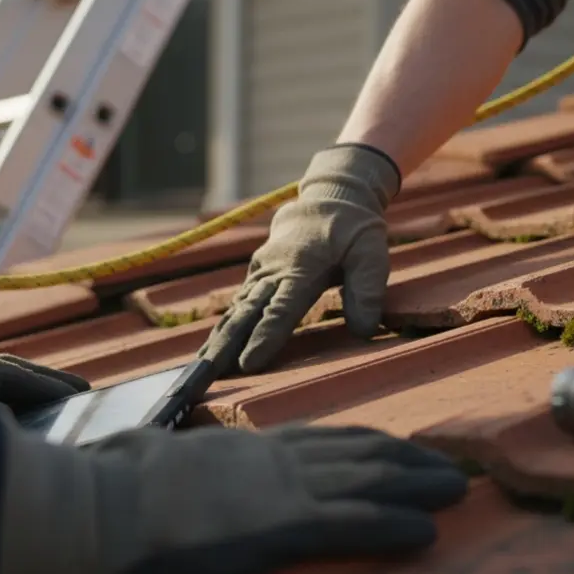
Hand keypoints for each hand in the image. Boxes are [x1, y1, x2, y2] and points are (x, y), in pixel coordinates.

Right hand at [0, 421, 468, 573]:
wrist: (91, 507)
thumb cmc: (105, 488)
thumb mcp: (149, 461)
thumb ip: (174, 460)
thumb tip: (160, 458)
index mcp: (242, 446)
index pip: (318, 439)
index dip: (366, 444)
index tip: (398, 448)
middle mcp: (270, 458)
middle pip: (356, 452)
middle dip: (408, 460)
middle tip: (449, 465)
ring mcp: (277, 489)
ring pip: (366, 480)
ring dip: (417, 486)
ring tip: (458, 490)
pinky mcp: (277, 525)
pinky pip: (350, 524)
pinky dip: (393, 525)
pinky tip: (425, 532)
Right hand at [199, 144, 400, 372]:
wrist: (328, 199)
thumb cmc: (353, 230)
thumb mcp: (372, 253)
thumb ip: (367, 290)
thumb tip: (362, 331)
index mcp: (302, 267)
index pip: (281, 308)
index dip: (264, 336)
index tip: (249, 363)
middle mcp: (274, 271)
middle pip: (247, 313)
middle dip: (226, 345)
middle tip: (207, 374)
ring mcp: (262, 272)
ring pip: (237, 310)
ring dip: (219, 340)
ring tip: (201, 368)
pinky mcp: (258, 275)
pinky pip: (239, 304)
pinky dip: (224, 327)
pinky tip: (212, 351)